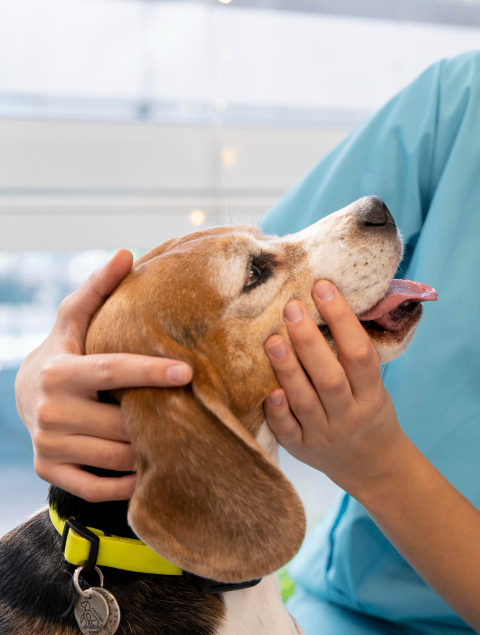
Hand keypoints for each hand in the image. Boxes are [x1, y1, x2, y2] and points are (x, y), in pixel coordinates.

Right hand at [13, 249, 192, 501]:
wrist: (24, 398)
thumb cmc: (65, 352)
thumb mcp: (74, 320)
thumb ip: (98, 289)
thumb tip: (126, 253)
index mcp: (60, 372)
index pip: (112, 372)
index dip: (150, 372)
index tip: (188, 372)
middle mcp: (50, 411)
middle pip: (120, 421)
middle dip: (157, 419)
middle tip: (195, 414)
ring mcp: (49, 444)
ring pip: (115, 456)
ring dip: (150, 451)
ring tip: (181, 439)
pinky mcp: (51, 470)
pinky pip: (99, 486)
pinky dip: (128, 482)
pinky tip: (152, 469)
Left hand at [263, 280, 405, 494]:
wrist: (371, 465)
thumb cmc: (369, 411)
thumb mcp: (375, 386)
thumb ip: (354, 357)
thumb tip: (327, 303)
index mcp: (372, 395)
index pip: (359, 354)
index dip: (342, 319)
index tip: (323, 288)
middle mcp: (349, 415)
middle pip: (330, 377)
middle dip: (310, 340)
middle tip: (291, 307)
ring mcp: (325, 435)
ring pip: (306, 401)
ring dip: (288, 369)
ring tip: (271, 339)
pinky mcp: (302, 449)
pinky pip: (288, 431)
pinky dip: (278, 411)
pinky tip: (268, 390)